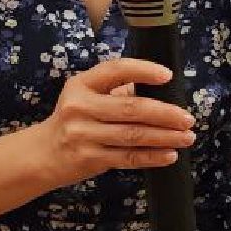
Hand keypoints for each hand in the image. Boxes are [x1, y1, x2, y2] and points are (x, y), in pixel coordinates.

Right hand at [35, 58, 196, 186]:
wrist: (43, 153)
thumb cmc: (75, 119)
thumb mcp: (87, 96)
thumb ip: (119, 91)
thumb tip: (163, 91)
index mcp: (82, 85)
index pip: (115, 70)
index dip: (143, 71)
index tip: (168, 76)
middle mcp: (80, 108)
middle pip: (131, 108)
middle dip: (165, 114)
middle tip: (188, 118)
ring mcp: (84, 135)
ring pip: (133, 136)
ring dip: (165, 137)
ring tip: (187, 137)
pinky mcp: (90, 159)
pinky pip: (128, 158)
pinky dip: (152, 156)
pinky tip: (170, 154)